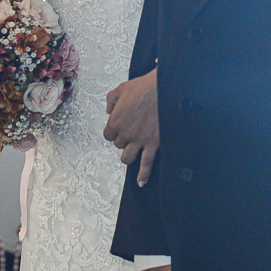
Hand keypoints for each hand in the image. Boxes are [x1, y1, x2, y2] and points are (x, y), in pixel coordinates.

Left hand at [103, 68, 158, 184]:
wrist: (163, 89)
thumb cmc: (144, 88)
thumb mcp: (121, 89)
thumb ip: (111, 99)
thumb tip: (108, 109)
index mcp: (115, 121)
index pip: (107, 135)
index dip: (112, 132)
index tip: (118, 129)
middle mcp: (125, 133)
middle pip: (118, 145)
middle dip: (123, 140)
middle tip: (130, 133)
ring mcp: (139, 141)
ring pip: (127, 158)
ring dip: (128, 155)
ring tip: (133, 152)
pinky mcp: (153, 144)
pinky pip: (146, 163)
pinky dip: (143, 175)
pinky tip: (141, 182)